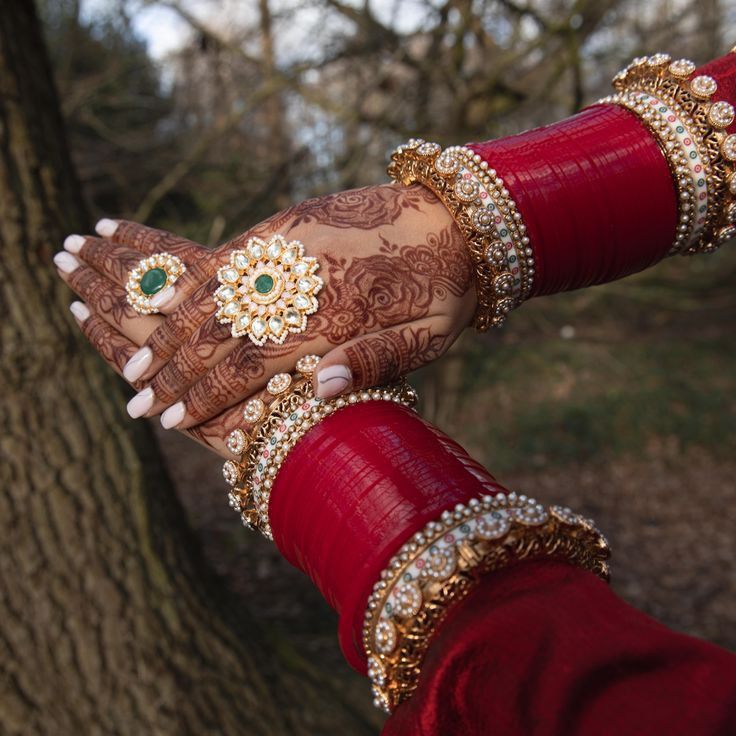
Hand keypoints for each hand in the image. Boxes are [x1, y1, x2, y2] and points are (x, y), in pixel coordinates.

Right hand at [55, 184, 475, 436]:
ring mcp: (289, 249)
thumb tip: (316, 393)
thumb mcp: (425, 338)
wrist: (457, 216)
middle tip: (136, 403)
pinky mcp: (286, 224)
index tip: (170, 419)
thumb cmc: (445, 288)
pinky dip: (191, 284)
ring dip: (171, 333)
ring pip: (216, 297)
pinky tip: (164, 302)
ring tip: (135, 364)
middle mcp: (302, 284)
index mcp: (333, 321)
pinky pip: (227, 257)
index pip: (253, 366)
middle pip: (223, 335)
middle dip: (175, 372)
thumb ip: (371, 364)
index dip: (207, 395)